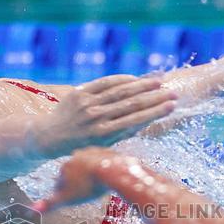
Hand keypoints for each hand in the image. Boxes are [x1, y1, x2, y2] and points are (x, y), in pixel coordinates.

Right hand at [32, 148, 131, 212]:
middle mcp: (76, 155)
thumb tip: (32, 211)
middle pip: (75, 172)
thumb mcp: (66, 198)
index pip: (61, 181)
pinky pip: (105, 162)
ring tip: (98, 185)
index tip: (74, 198)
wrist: (111, 172)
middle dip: (79, 181)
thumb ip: (49, 204)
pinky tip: (109, 177)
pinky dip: (105, 169)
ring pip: (90, 166)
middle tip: (87, 192)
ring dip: (92, 174)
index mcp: (65, 167)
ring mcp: (93, 152)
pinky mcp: (107, 152)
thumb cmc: (88, 187)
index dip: (67, 191)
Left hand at [39, 75, 177, 154]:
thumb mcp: (103, 144)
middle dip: (155, 97)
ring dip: (143, 85)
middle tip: (173, 93)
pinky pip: (105, 83)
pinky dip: (121, 79)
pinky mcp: (79, 92)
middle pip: (131, 104)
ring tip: (160, 82)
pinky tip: (136, 79)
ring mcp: (87, 104)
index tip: (171, 106)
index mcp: (103, 135)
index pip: (135, 120)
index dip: (155, 112)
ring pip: (120, 91)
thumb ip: (122, 131)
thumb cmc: (82, 145)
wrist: (50, 137)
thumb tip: (148, 119)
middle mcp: (96, 118)